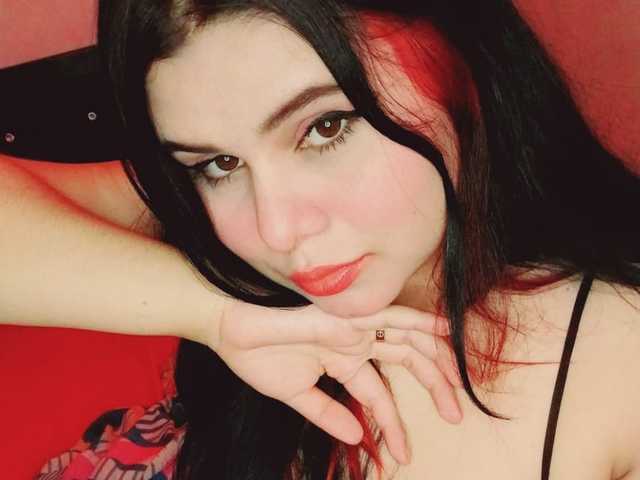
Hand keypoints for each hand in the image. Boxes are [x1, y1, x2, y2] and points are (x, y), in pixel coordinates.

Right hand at [209, 300, 460, 464]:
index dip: (393, 425)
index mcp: (344, 361)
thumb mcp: (296, 395)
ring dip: (437, 363)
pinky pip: (393, 315)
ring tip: (457, 393)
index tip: (403, 455)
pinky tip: (446, 333)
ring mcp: (355, 327)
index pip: (379, 395)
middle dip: (434, 387)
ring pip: (408, 341)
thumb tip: (357, 438)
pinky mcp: (349, 315)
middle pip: (406, 362)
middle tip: (455, 417)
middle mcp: (356, 342)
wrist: (230, 329)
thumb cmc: (256, 357)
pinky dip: (421, 322)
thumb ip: (327, 413)